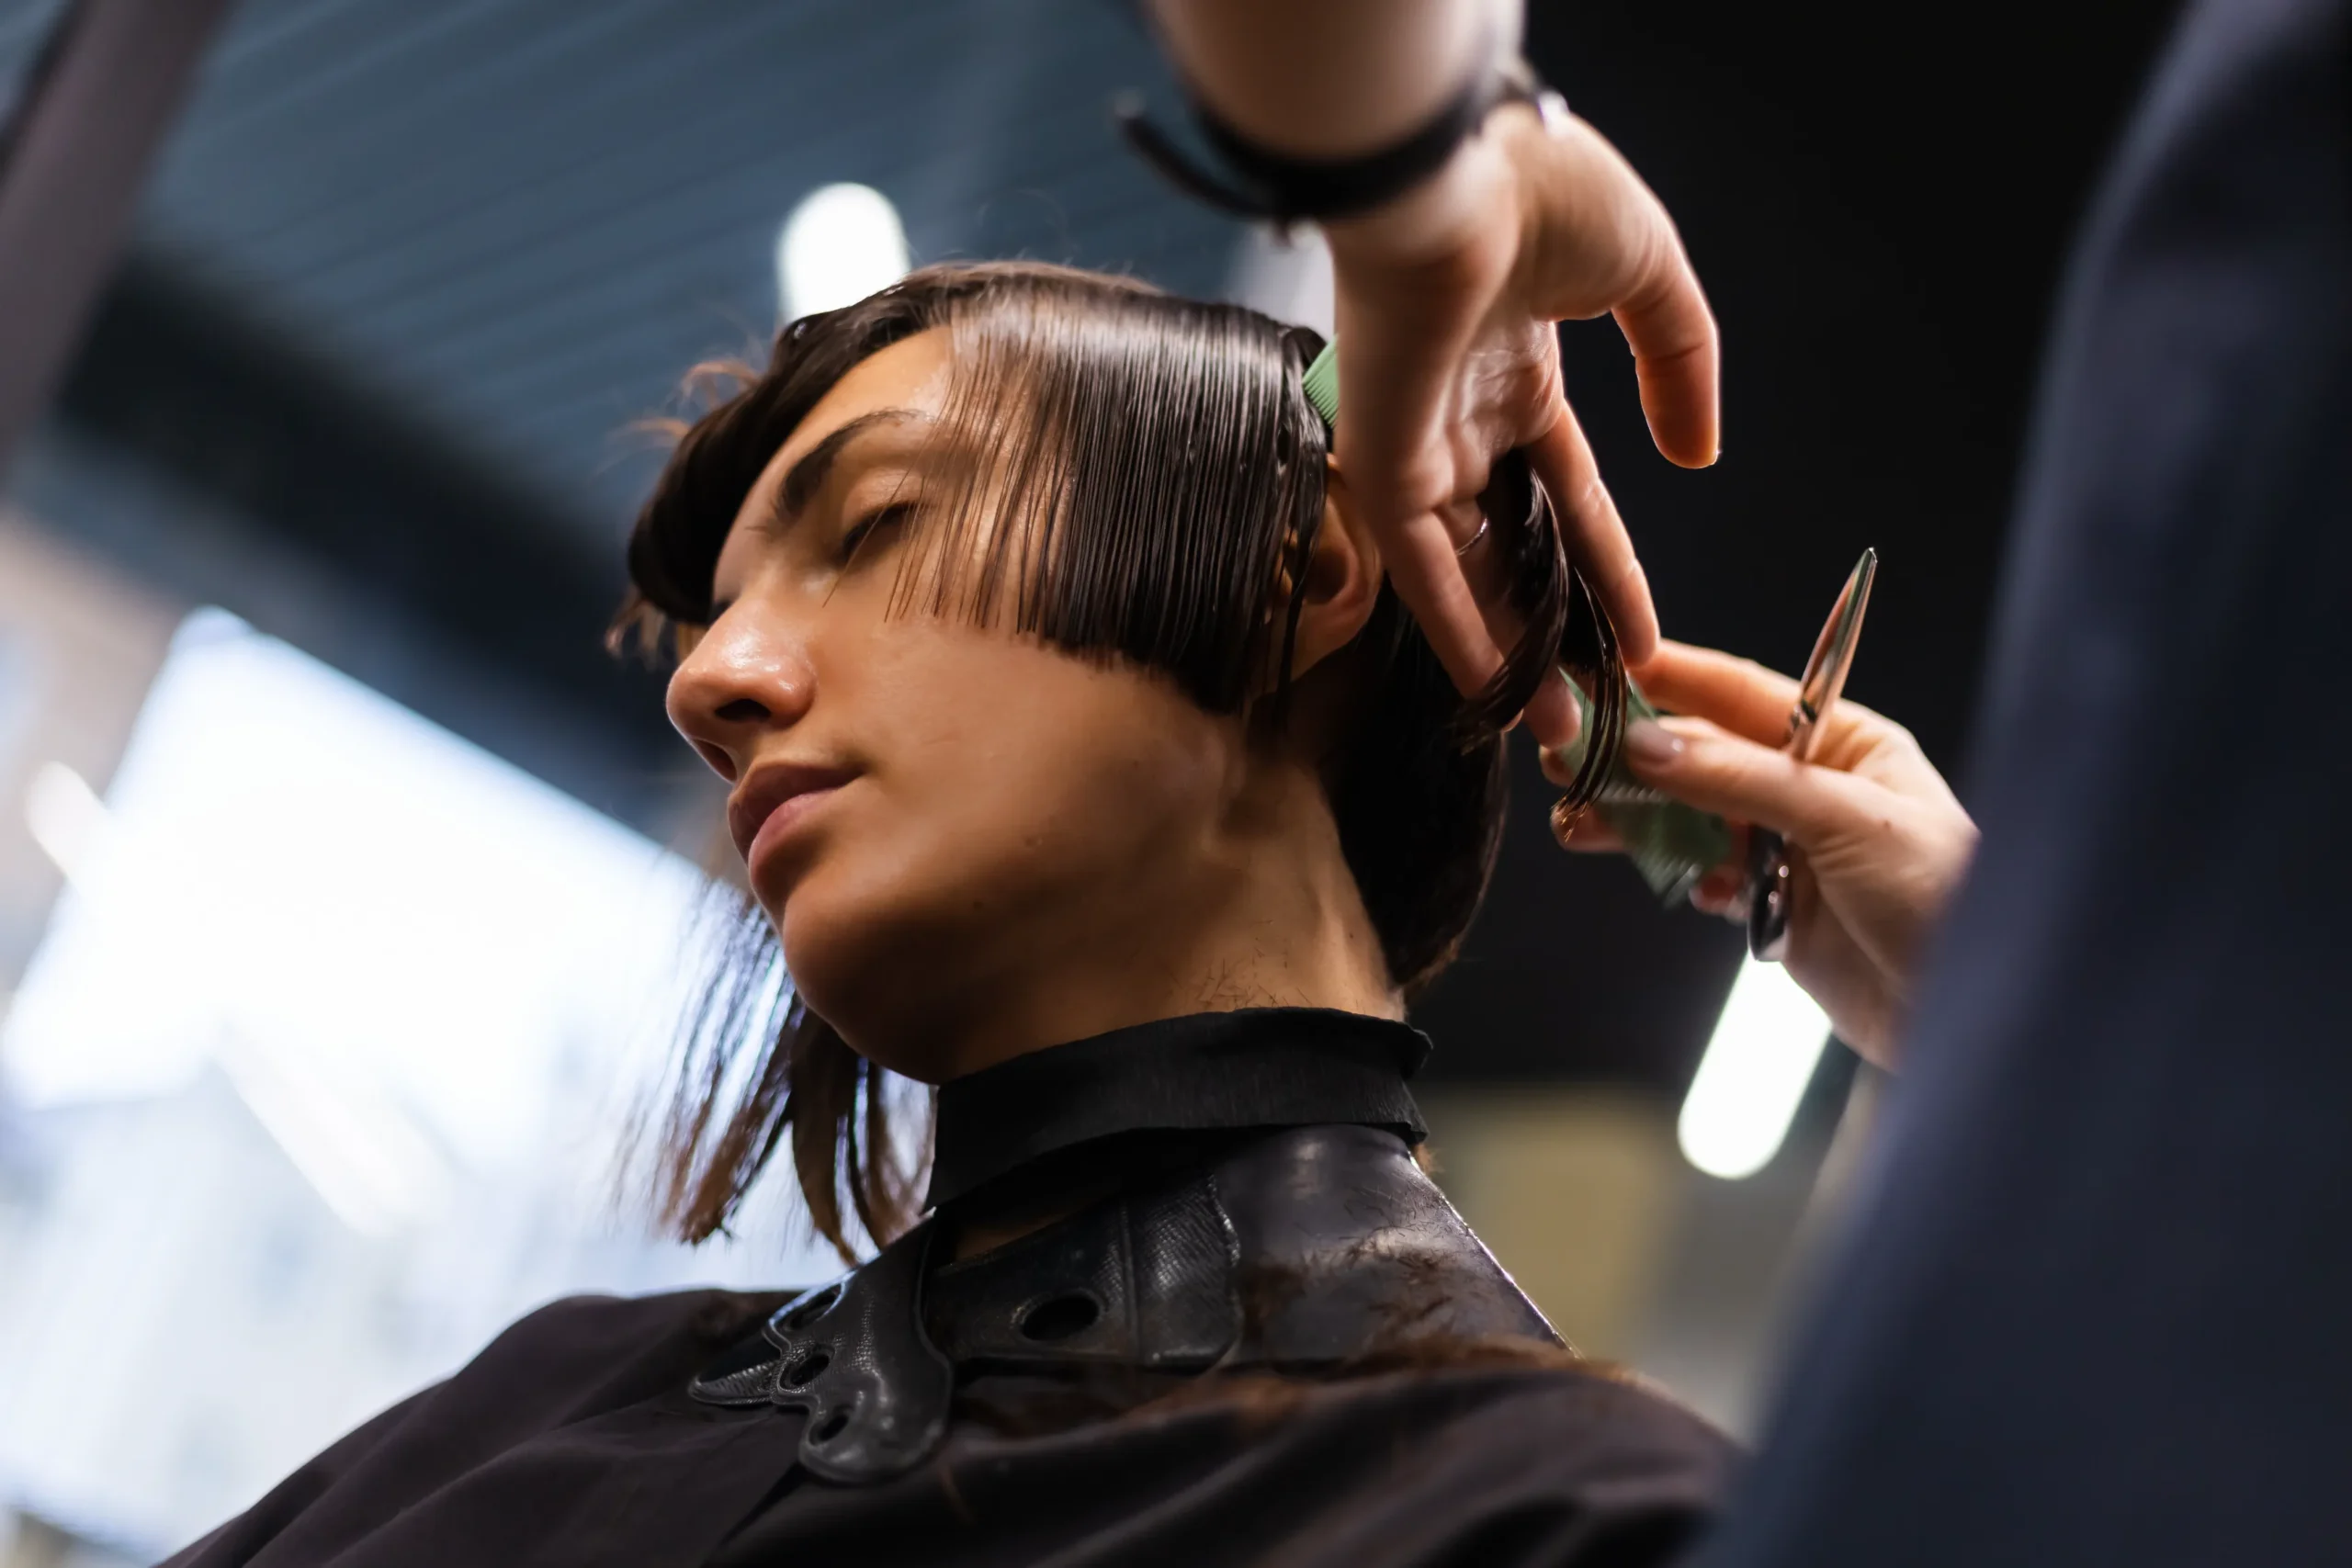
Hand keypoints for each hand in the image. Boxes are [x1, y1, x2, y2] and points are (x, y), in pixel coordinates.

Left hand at [1323, 101, 1718, 747]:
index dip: (1608, 569)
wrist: (1464, 171)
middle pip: (1512, 550)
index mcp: (1519, 372)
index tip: (1641, 638)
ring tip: (1555, 729)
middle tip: (1587, 707)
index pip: (1570, 495)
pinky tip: (1492, 689)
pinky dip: (1457, 630)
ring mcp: (1419, 443)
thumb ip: (1681, 367)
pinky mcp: (1382, 461)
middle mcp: (1463, 417)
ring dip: (1508, 654)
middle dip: (1552, 632)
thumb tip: (1700, 452)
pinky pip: (1419, 567)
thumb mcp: (1651, 277)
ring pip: (1466, 573)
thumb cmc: (1547, 195)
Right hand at [1563, 641, 1978, 1066]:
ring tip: (1578, 823)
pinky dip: (1684, 877)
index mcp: (1845, 742)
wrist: (1968, 1011)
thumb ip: (1738, 781)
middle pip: (1705, 757)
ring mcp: (1791, 848)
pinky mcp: (1775, 908)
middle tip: (1566, 755)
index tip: (1603, 669)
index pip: (1742, 694)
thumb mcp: (1840, 819)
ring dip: (1639, 820)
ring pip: (1694, 819)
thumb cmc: (1939, 895)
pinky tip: (1677, 884)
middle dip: (1637, 757)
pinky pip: (1709, 876)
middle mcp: (1813, 787)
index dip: (1672, 679)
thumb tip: (1646, 745)